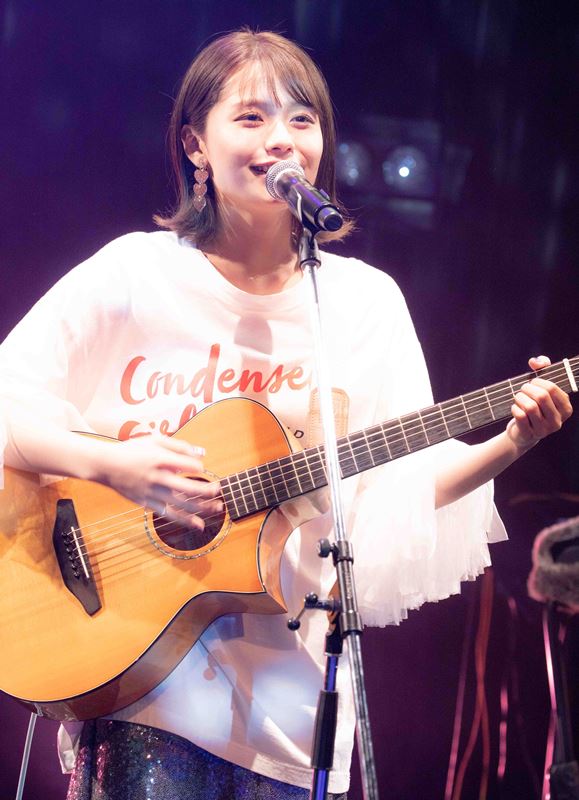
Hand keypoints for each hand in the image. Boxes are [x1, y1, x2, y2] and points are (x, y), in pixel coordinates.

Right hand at [92, 434, 221, 529]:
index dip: (199, 468)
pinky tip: (199, 524)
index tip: (200, 468)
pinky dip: (185, 520)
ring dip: (202, 508)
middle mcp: (157, 477)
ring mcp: (152, 492)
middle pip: (188, 488)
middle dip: (208, 491)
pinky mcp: (147, 503)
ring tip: (218, 509)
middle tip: (220, 490)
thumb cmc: (132, 450)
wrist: (106, 465)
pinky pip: (169, 514)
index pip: (189, 466)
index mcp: (160, 459)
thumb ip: (180, 446)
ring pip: (182, 504)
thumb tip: (202, 453)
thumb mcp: (155, 440)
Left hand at [506, 355, 572, 451]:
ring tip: (518, 397)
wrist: (524, 433)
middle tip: (523, 389)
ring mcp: (544, 430)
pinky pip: (520, 416)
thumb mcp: (543, 388)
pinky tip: (515, 407)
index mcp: (566, 408)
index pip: (552, 388)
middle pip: (541, 397)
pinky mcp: (530, 434)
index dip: (539, 381)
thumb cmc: (536, 406)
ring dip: (520, 398)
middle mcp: (557, 421)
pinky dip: (515, 408)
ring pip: (530, 407)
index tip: (533, 382)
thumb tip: (535, 361)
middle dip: (527, 388)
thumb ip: (543, 369)